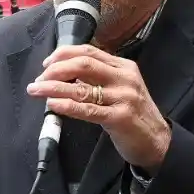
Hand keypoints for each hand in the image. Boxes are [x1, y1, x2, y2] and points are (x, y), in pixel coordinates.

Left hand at [27, 44, 170, 171]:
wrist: (158, 141)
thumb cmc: (135, 115)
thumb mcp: (121, 89)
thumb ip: (99, 79)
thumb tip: (65, 75)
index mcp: (123, 67)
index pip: (89, 52)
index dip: (63, 54)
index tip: (47, 64)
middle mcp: (124, 78)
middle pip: (83, 64)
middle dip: (55, 69)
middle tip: (39, 79)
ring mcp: (124, 97)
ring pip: (82, 87)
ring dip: (53, 87)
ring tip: (36, 90)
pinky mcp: (120, 118)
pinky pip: (88, 110)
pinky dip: (67, 105)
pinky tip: (52, 104)